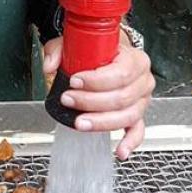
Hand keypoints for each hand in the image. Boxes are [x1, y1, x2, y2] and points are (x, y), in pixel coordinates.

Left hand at [43, 34, 154, 159]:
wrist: (112, 56)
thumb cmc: (98, 50)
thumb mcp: (77, 42)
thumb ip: (59, 50)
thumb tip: (49, 66)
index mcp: (134, 59)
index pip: (120, 72)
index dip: (96, 80)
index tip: (74, 81)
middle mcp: (143, 80)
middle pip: (121, 97)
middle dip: (91, 102)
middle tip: (68, 99)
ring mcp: (142, 100)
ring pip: (127, 116)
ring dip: (101, 121)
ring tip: (79, 122)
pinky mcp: (137, 115)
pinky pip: (138, 131)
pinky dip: (129, 142)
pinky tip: (119, 150)